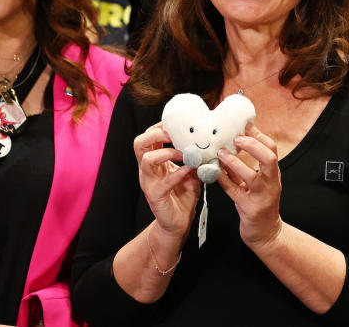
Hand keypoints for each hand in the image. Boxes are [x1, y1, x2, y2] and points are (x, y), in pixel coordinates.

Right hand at [134, 123, 200, 238]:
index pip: (148, 137)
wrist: (178, 223)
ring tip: (184, 154)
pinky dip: (178, 173)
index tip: (177, 124)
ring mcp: (148, 182)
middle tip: (175, 134)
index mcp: (153, 161)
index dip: (159, 127)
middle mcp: (147, 170)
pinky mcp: (155, 195)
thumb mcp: (190, 172)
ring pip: (147, 159)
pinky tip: (190, 170)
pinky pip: (163, 182)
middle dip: (157, 134)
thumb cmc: (183, 196)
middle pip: (139, 143)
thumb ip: (195, 158)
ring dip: (168, 152)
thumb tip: (209, 142)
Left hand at [217, 123, 281, 249]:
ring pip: (251, 176)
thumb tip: (232, 146)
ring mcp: (262, 197)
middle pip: (269, 159)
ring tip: (221, 154)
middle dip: (252, 146)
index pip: (272, 150)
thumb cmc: (260, 204)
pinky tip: (214, 173)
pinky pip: (235, 192)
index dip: (259, 136)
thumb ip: (248, 167)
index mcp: (273, 174)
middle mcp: (271, 183)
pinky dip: (224, 181)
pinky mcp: (250, 209)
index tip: (245, 125)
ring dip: (234, 163)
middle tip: (236, 138)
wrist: (266, 234)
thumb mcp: (259, 184)